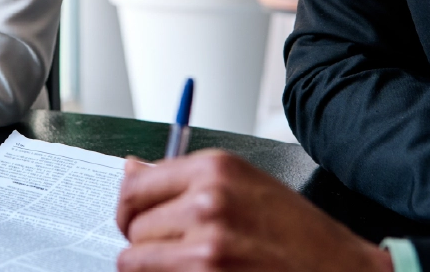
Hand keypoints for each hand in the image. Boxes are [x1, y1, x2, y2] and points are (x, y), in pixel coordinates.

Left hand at [115, 151, 392, 271]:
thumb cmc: (299, 233)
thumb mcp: (244, 184)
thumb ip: (184, 177)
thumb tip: (130, 168)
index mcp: (214, 168)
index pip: (134, 186)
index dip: (131, 209)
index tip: (138, 221)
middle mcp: (207, 201)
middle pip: (134, 226)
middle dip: (148, 243)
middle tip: (176, 251)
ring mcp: (208, 247)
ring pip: (135, 261)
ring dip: (155, 269)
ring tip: (189, 266)